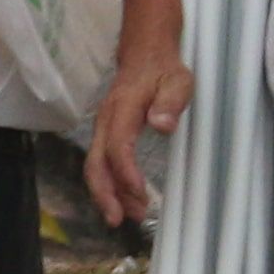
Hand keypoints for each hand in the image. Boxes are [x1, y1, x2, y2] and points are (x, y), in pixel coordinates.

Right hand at [85, 44, 191, 229]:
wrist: (145, 53)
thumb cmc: (164, 70)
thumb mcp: (178, 81)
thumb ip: (170, 102)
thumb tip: (161, 125)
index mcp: (122, 108)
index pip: (117, 145)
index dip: (126, 172)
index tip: (141, 193)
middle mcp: (106, 120)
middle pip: (96, 161)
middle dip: (105, 193)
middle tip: (120, 219)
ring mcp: (103, 127)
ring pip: (95, 165)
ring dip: (107, 193)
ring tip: (127, 215)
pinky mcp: (106, 134)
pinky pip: (101, 162)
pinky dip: (108, 184)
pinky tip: (122, 199)